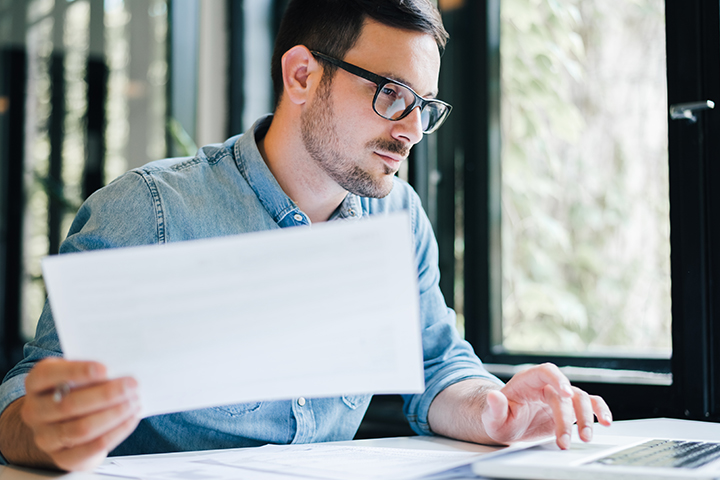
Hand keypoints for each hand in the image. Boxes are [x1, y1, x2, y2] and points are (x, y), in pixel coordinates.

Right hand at [19, 358, 140, 470]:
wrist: (62, 424)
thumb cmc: (76, 391)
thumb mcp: (77, 375)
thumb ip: (92, 371)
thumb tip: (121, 369)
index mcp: (35, 383)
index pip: (48, 375)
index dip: (77, 372)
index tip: (105, 369)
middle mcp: (34, 411)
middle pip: (69, 404)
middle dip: (106, 394)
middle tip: (132, 385)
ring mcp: (46, 437)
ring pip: (81, 428)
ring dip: (113, 414)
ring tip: (134, 402)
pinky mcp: (63, 458)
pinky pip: (91, 448)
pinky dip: (116, 432)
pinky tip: (131, 419)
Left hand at [481, 363, 611, 448]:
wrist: (507, 425)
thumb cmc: (499, 418)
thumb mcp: (492, 417)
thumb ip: (494, 407)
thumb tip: (493, 396)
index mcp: (527, 381)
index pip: (546, 371)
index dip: (558, 379)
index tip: (566, 393)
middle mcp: (546, 386)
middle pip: (565, 393)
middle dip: (567, 418)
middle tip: (565, 440)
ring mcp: (560, 397)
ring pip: (581, 399)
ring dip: (586, 418)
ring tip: (585, 438)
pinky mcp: (569, 409)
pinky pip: (590, 405)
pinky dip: (600, 411)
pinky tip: (606, 422)